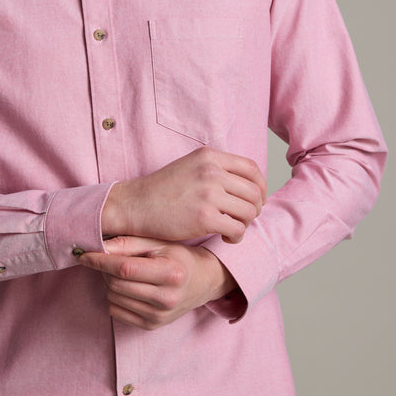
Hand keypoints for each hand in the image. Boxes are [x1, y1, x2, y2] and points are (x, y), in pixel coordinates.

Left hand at [79, 235, 240, 329]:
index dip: (100, 260)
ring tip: (121, 272)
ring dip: (108, 282)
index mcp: (171, 274)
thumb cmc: (178, 257)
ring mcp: (159, 316)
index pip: (125, 269)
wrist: (202, 282)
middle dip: (103, 269)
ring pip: (113, 298)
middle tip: (107, 258)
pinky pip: (116, 311)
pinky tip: (127, 287)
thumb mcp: (159, 242)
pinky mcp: (151, 326)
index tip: (84, 253)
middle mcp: (166, 299)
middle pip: (116, 284)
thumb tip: (99, 246)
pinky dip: (114, 297)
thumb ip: (130, 243)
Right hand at [101, 147, 265, 244]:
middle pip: (254, 192)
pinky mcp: (204, 218)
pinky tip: (225, 238)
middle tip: (243, 219)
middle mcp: (212, 172)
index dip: (260, 186)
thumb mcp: (191, 166)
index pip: (252, 169)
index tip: (256, 199)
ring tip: (232, 229)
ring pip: (249, 211)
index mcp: (209, 157)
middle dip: (254, 209)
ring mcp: (208, 194)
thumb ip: (217, 169)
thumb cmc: (162, 190)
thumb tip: (249, 185)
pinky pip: (237, 229)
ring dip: (246, 224)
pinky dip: (236, 237)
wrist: (135, 205)